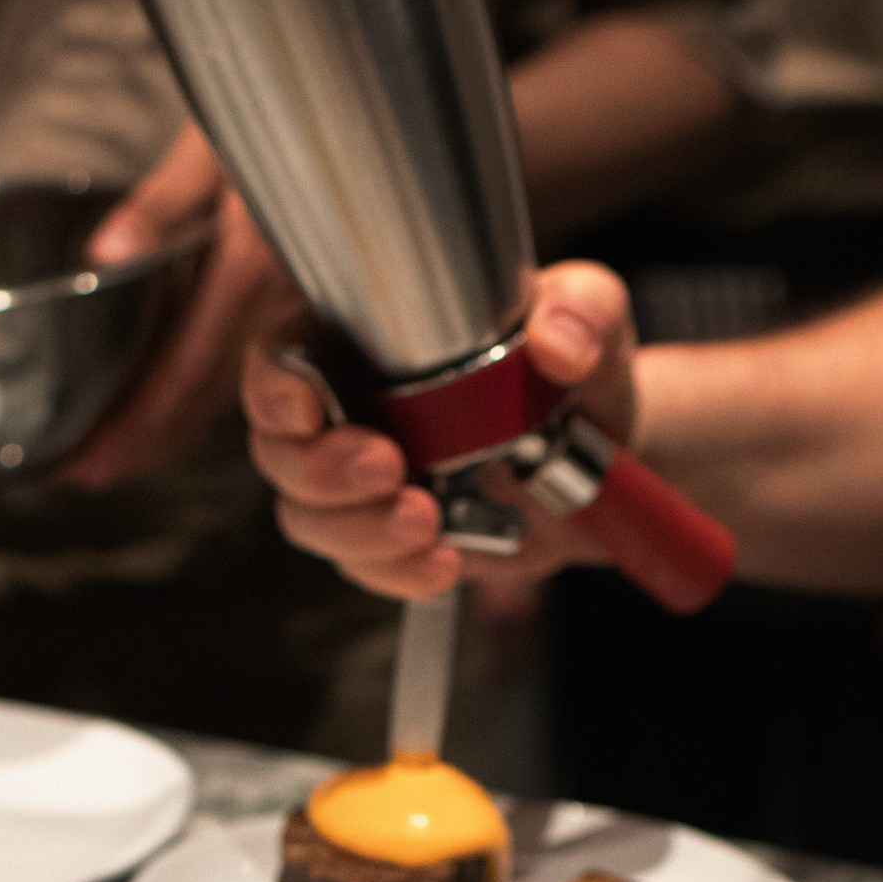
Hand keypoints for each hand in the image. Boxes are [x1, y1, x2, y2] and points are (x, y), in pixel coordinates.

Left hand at [62, 124, 297, 487]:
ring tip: (125, 449)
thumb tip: (108, 252)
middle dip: (146, 439)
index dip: (136, 425)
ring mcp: (312, 313)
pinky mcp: (322, 309)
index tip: (90, 461)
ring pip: (234, 389)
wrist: (379, 106)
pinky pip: (263, 365)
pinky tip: (186, 402)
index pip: (183, 372)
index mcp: (254, 267)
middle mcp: (288, 305)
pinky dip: (213, 390)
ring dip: (176, 425)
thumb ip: (163, 201)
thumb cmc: (294, 104)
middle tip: (89, 470)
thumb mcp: (216, 139)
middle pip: (205, 397)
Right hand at [242, 261, 639, 602]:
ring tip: (428, 521)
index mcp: (365, 338)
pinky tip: (447, 559)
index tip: (307, 411)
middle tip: (388, 469)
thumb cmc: (577, 365)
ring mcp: (365, 483)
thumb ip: (580, 309)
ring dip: (360, 530)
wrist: (607, 454)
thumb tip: (557, 345)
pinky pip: (365, 567)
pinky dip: (400, 572)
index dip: (275, 388)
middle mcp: (350, 410)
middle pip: (280, 450)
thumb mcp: (590, 310)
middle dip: (320, 472)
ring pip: (310, 518)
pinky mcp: (392, 539)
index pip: (282, 355)